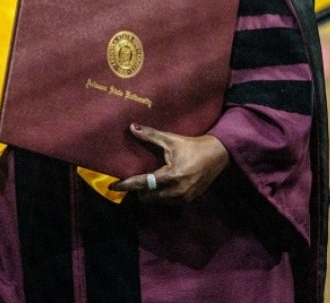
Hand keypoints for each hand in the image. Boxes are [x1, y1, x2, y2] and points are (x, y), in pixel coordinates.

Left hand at [110, 123, 228, 203]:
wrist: (217, 155)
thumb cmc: (191, 146)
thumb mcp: (170, 140)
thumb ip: (150, 135)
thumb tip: (132, 127)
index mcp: (172, 176)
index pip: (143, 183)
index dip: (126, 185)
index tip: (112, 185)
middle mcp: (177, 190)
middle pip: (147, 197)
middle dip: (137, 191)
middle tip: (131, 181)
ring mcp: (184, 198)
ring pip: (157, 202)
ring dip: (148, 195)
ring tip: (143, 183)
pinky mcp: (188, 200)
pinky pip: (167, 202)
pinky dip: (160, 196)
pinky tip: (157, 187)